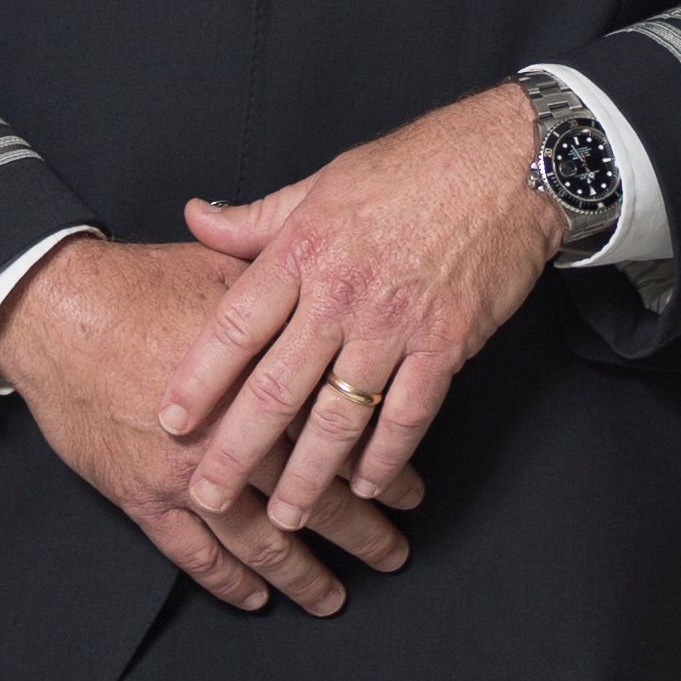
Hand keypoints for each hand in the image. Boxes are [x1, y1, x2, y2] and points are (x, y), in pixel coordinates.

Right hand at [0, 239, 407, 617]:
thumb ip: (288, 297)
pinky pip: (193, 556)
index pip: (338, 437)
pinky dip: (226, 583)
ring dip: (302, 576)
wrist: (57, 311)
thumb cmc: (141, 284)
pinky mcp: (142, 498)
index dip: (380, 467)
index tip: (413, 491)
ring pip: (259, 542)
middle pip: (311, 497)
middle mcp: (233, 436)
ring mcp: (186, 475)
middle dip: (360, 532)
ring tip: (334, 598)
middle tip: (394, 554)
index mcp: (264, 381)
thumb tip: (338, 292)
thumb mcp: (228, 273)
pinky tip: (255, 598)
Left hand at [166, 84, 559, 530]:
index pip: (235, 326)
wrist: (509, 164)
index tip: (171, 420)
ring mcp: (396, 324)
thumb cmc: (414, 165)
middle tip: (207, 494)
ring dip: (309, 476)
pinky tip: (366, 486)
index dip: (200, 379)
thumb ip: (258, 217)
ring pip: (339, 416)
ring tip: (284, 517)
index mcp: (304, 249)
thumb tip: (196, 217)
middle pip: (276, 387)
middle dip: (237, 450)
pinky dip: (386, 458)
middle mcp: (342, 293)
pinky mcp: (447, 344)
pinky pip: (408, 415)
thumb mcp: (323, 180)